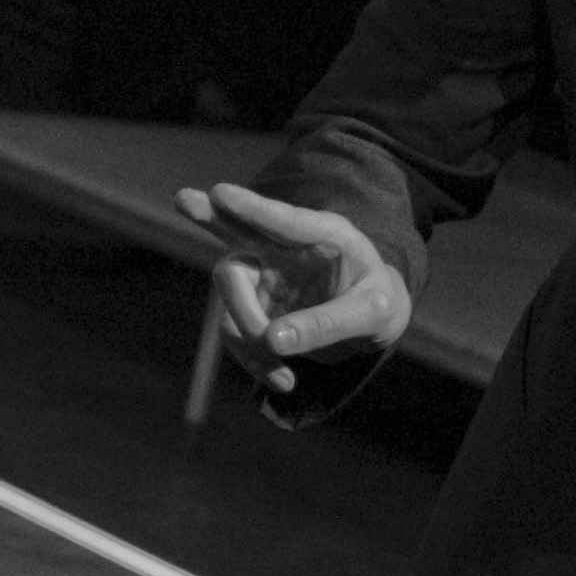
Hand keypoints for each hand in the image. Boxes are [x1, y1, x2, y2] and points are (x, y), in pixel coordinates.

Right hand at [176, 182, 412, 398]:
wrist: (371, 323)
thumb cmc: (378, 305)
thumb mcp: (372, 314)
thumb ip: (327, 324)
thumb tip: (273, 341)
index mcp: (323, 234)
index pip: (283, 220)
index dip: (251, 208)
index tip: (220, 195)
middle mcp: (284, 248)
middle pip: (236, 242)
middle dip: (217, 242)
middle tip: (197, 222)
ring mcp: (263, 276)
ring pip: (231, 299)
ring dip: (249, 338)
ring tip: (284, 375)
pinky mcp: (253, 306)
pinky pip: (236, 332)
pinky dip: (254, 360)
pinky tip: (284, 380)